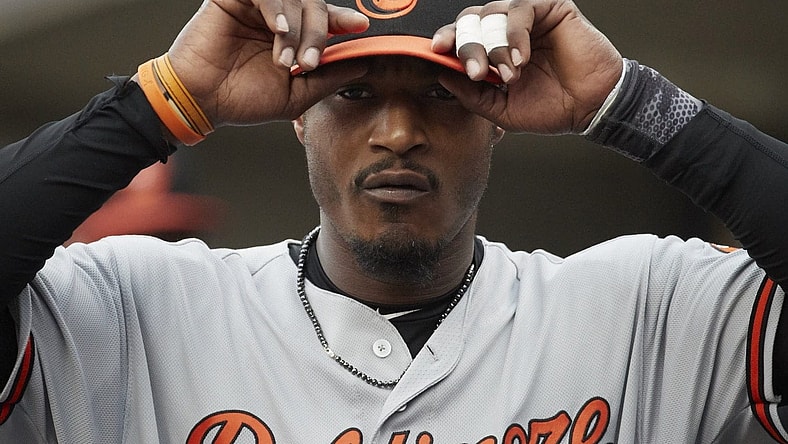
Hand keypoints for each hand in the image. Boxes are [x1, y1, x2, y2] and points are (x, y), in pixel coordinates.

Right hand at [163, 0, 369, 126]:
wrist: (201, 101)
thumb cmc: (242, 99)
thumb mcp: (296, 95)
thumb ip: (329, 78)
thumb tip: (364, 65)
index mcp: (293, 36)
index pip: (324, 18)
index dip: (343, 19)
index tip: (359, 26)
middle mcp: (277, 17)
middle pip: (314, 5)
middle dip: (319, 33)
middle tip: (309, 63)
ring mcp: (256, 6)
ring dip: (298, 29)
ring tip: (286, 60)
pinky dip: (278, 10)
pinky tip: (279, 31)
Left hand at [433, 0, 622, 134]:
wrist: (590, 107)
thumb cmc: (552, 107)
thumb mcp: (500, 108)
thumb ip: (471, 94)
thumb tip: (442, 76)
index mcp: (493, 50)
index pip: (462, 35)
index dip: (448, 39)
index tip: (437, 50)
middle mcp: (506, 29)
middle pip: (471, 21)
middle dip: (469, 48)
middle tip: (478, 73)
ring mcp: (528, 17)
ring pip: (492, 15)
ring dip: (495, 47)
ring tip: (510, 75)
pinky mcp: (551, 8)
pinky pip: (521, 10)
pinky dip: (515, 36)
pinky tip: (521, 60)